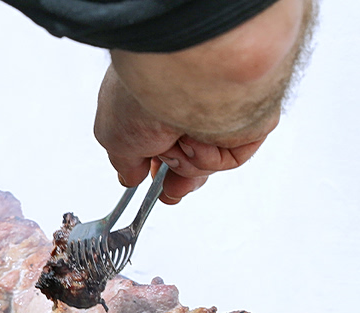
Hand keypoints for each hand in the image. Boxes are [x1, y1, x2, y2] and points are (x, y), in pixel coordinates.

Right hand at [93, 0, 311, 203]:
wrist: (177, 79)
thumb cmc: (140, 96)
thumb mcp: (112, 137)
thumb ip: (124, 163)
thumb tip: (129, 177)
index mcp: (158, 97)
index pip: (163, 139)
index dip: (158, 167)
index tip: (155, 183)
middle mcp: (190, 102)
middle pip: (190, 155)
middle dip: (179, 175)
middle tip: (171, 187)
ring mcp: (218, 111)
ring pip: (205, 162)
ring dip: (186, 161)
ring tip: (176, 140)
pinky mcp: (246, 119)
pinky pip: (230, 158)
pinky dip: (210, 158)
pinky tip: (197, 139)